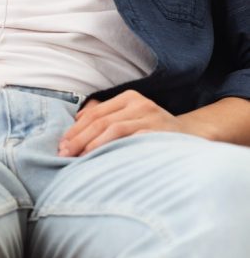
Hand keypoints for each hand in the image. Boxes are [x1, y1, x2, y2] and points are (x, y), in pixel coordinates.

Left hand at [58, 90, 183, 156]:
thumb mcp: (132, 117)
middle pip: (100, 120)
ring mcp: (151, 117)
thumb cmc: (156, 130)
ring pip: (113, 129)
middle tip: (63, 153)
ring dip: (92, 145)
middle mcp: (140, 104)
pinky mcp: (160, 133)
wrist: (195, 137)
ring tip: (77, 157)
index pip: (95, 113)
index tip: (61, 144)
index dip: (75, 129)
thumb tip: (76, 123)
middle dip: (78, 138)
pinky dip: (114, 149)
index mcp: (130, 98)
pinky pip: (131, 140)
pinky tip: (102, 159)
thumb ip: (108, 116)